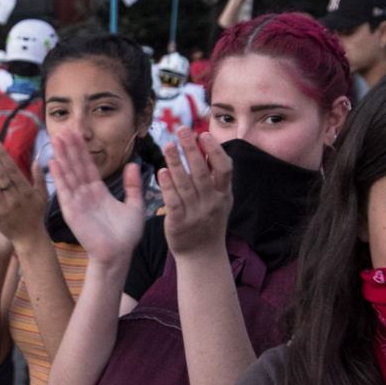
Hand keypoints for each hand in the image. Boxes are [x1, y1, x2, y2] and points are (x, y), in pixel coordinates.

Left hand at [0, 141, 45, 246]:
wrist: (29, 238)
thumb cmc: (36, 214)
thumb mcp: (43, 196)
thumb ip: (39, 178)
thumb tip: (36, 160)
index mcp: (26, 191)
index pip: (12, 170)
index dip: (2, 156)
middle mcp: (15, 198)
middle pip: (0, 176)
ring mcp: (4, 208)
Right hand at [48, 132, 144, 262]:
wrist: (119, 255)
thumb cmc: (126, 235)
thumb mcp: (134, 205)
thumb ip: (132, 186)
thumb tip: (133, 165)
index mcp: (98, 191)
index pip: (87, 165)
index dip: (81, 149)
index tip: (76, 133)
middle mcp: (85, 194)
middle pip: (75, 166)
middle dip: (69, 148)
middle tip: (62, 129)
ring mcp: (77, 202)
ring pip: (68, 174)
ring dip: (62, 156)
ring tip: (56, 139)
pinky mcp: (72, 211)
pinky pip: (64, 191)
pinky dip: (59, 176)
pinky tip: (54, 161)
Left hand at [160, 129, 231, 257]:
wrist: (202, 255)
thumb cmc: (209, 222)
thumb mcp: (221, 201)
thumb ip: (215, 177)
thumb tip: (208, 147)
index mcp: (224, 195)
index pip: (224, 169)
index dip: (215, 150)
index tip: (203, 134)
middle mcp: (211, 203)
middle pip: (201, 172)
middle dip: (191, 149)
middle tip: (182, 130)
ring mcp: (196, 214)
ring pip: (185, 184)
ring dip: (176, 162)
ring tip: (168, 145)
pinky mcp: (179, 223)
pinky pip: (173, 202)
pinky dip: (167, 186)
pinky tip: (161, 172)